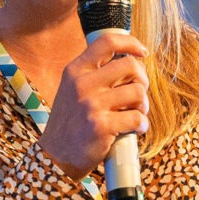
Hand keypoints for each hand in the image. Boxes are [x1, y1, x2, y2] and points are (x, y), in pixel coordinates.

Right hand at [40, 28, 149, 174]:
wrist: (55, 157)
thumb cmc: (70, 123)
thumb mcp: (72, 90)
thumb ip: (94, 74)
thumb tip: (131, 63)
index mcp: (75, 71)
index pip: (107, 42)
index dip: (131, 43)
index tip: (142, 52)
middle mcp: (82, 84)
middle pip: (130, 66)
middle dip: (142, 80)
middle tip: (138, 94)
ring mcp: (91, 105)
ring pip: (137, 92)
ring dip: (143, 105)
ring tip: (135, 114)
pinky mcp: (101, 126)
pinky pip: (136, 118)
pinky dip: (142, 125)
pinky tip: (136, 129)